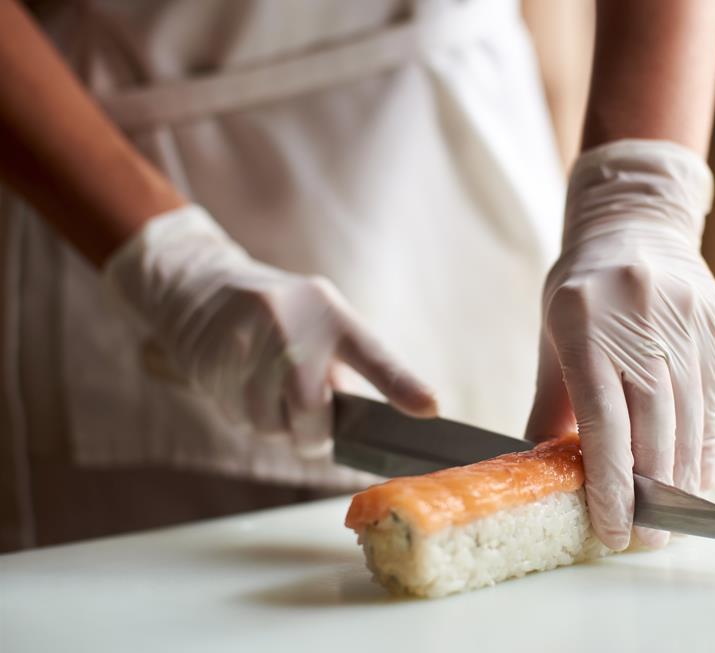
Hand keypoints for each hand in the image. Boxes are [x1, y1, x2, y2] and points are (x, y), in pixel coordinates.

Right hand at [103, 205, 436, 452]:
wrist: (199, 289)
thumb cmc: (280, 317)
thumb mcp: (319, 323)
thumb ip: (342, 368)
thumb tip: (365, 427)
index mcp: (331, 313)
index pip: (374, 354)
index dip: (402, 384)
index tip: (431, 408)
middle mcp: (291, 322)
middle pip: (311, 407)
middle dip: (313, 433)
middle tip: (312, 431)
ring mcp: (248, 339)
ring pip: (269, 421)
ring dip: (275, 425)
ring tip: (271, 396)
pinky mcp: (213, 358)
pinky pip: (238, 415)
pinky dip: (245, 415)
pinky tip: (241, 386)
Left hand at [525, 140, 714, 549]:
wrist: (635, 221)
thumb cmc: (582, 286)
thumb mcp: (553, 332)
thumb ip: (552, 400)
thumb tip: (543, 465)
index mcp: (583, 320)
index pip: (602, 416)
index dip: (610, 480)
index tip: (613, 528)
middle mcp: (638, 320)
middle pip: (654, 424)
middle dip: (652, 492)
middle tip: (648, 539)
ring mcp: (683, 320)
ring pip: (690, 416)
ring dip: (683, 476)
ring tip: (674, 518)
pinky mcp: (714, 323)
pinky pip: (712, 396)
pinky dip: (702, 442)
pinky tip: (695, 474)